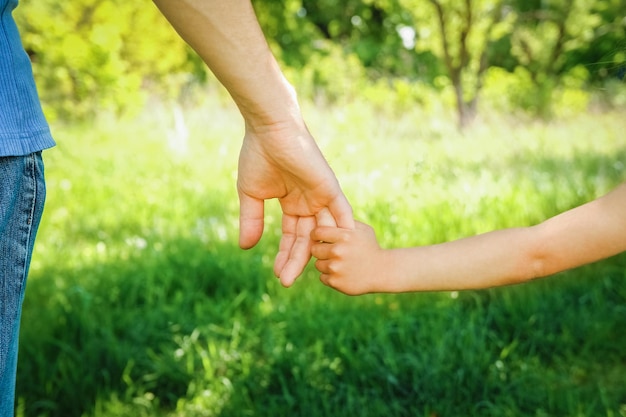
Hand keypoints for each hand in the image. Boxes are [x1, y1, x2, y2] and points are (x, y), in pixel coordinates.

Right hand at [237, 121, 353, 286]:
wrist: (269, 130)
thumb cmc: (258, 156)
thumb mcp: (251, 195)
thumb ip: (252, 220)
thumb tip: (246, 247)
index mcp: (293, 203)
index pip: (293, 236)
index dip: (285, 256)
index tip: (277, 275)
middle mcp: (310, 202)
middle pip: (307, 239)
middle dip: (296, 261)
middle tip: (285, 282)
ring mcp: (321, 196)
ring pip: (322, 232)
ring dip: (313, 254)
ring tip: (297, 274)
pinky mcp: (330, 188)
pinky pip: (341, 214)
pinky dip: (341, 233)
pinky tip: (335, 253)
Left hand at [311, 221, 386, 294]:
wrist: (383, 271)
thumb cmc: (371, 248)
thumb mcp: (363, 230)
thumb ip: (345, 222)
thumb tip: (327, 214)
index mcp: (344, 236)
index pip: (317, 232)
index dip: (317, 235)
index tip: (320, 238)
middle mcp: (338, 251)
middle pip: (315, 249)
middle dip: (321, 251)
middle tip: (331, 252)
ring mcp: (336, 268)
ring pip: (318, 264)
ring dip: (326, 264)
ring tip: (340, 264)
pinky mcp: (335, 282)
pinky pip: (322, 277)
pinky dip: (330, 276)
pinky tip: (342, 274)